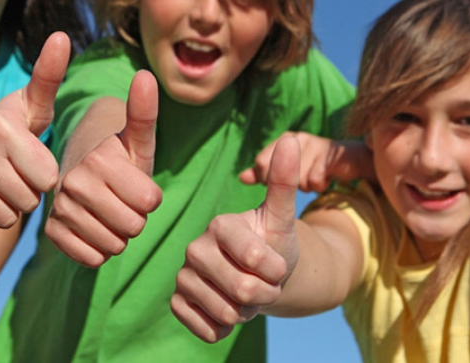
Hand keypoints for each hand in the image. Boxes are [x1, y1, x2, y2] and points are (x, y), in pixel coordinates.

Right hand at [44, 70, 161, 267]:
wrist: (81, 171)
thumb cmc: (117, 157)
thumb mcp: (135, 138)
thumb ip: (143, 111)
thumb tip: (145, 74)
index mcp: (98, 159)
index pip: (149, 202)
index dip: (150, 196)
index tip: (134, 181)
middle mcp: (72, 183)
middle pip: (133, 227)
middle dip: (136, 217)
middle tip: (121, 198)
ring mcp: (59, 210)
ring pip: (114, 247)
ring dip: (118, 234)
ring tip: (108, 210)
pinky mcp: (52, 233)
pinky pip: (93, 259)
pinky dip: (99, 249)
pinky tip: (94, 227)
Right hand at [171, 135, 300, 342]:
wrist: (259, 275)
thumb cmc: (272, 244)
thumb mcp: (282, 217)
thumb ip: (284, 182)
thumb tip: (292, 140)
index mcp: (219, 225)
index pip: (257, 261)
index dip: (276, 272)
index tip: (276, 265)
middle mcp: (194, 247)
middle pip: (242, 291)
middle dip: (265, 295)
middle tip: (263, 284)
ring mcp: (183, 276)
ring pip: (226, 313)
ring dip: (247, 313)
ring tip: (245, 295)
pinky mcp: (177, 302)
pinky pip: (206, 329)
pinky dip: (225, 328)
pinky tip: (227, 310)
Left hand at [240, 132, 372, 191]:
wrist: (350, 160)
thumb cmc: (315, 165)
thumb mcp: (288, 168)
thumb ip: (264, 173)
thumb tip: (241, 177)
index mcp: (282, 140)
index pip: (261, 163)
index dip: (267, 180)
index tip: (280, 186)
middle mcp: (295, 138)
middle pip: (277, 173)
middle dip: (287, 186)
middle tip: (301, 180)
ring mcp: (313, 144)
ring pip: (297, 180)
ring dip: (307, 186)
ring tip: (315, 177)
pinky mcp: (330, 154)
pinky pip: (315, 180)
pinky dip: (319, 186)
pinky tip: (326, 178)